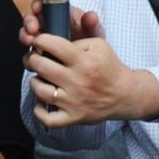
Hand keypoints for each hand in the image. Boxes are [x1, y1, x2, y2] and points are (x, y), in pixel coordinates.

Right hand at [19, 0, 103, 49]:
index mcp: (61, 15)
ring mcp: (42, 39)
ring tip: (30, 42)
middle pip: (32, 18)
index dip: (38, 5)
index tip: (37, 9)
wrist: (90, 68)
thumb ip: (92, 26)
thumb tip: (91, 15)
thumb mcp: (95, 36)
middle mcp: (49, 25)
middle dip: (29, 22)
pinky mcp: (39, 53)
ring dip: (25, 36)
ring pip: (27, 33)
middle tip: (32, 29)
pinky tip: (33, 55)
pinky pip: (28, 50)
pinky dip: (28, 52)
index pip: (45, 4)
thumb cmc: (93, 47)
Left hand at [23, 33, 158, 125]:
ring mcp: (74, 102)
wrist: (126, 95)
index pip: (53, 46)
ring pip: (39, 90)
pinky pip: (47, 118)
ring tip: (40, 78)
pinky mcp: (73, 117)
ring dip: (35, 81)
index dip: (40, 40)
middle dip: (32, 59)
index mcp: (84, 61)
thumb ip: (75, 40)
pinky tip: (42, 100)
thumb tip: (49, 43)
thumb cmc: (109, 68)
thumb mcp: (99, 45)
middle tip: (34, 59)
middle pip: (41, 66)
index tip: (39, 42)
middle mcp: (78, 82)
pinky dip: (39, 110)